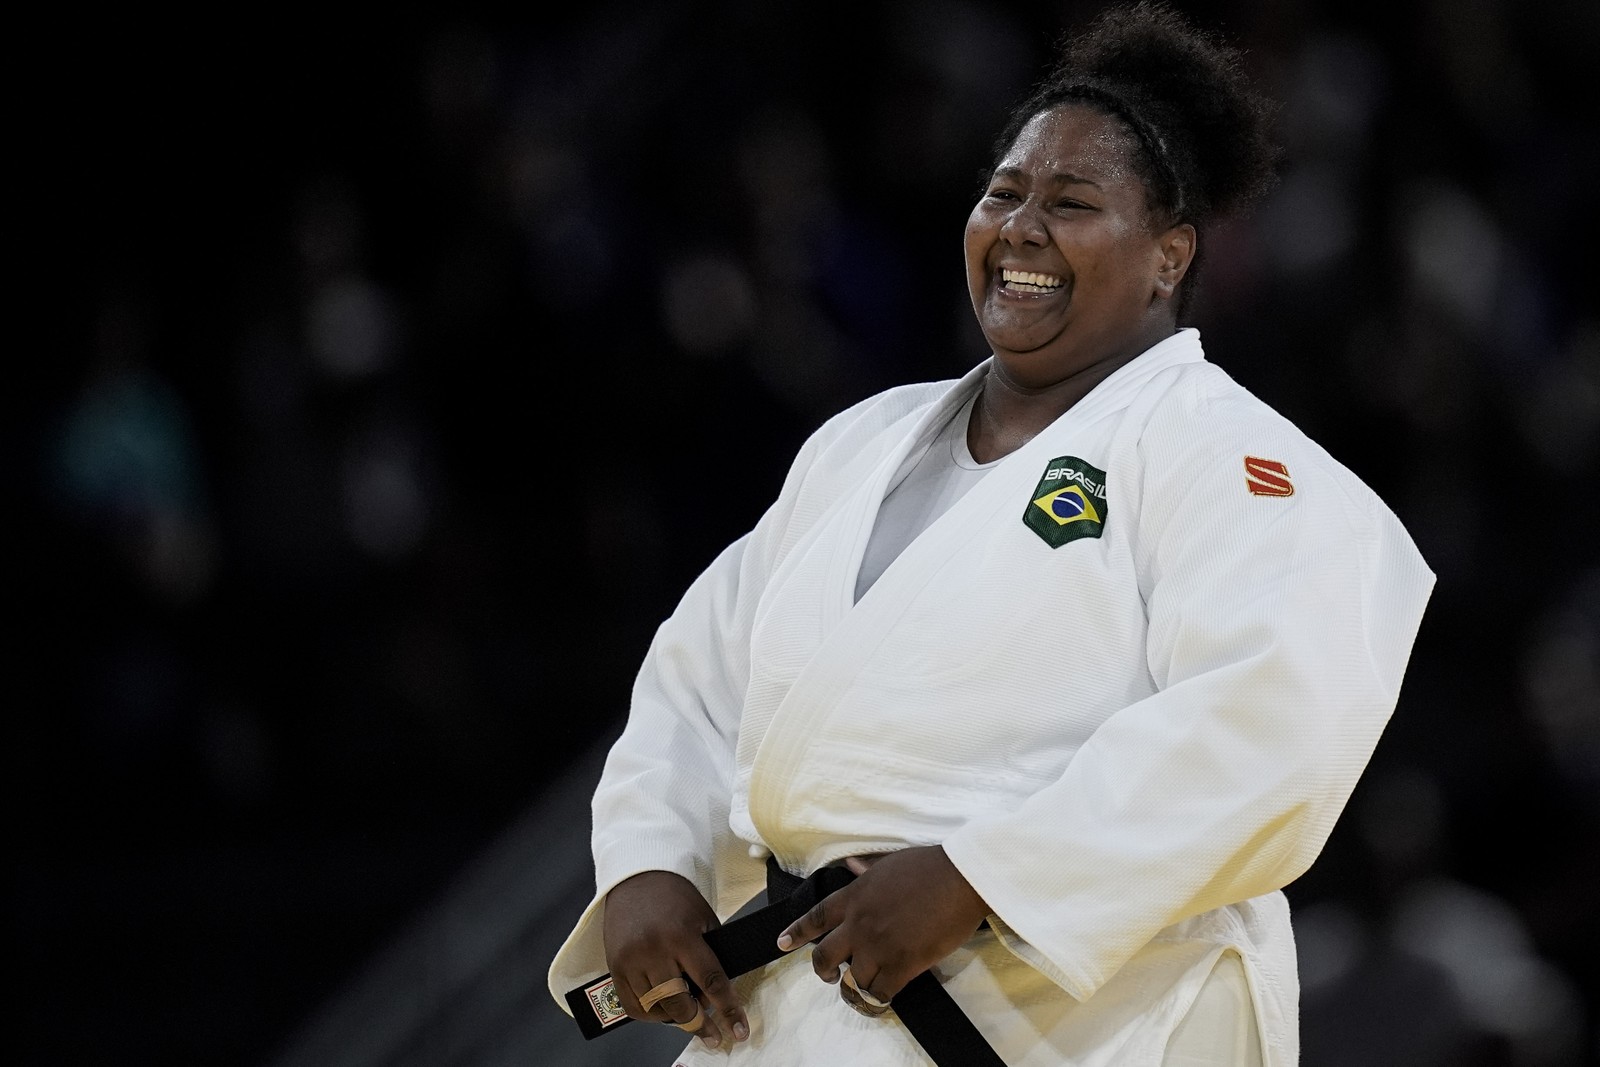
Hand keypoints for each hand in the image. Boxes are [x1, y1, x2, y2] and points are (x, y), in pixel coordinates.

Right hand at [602, 870, 746, 1047]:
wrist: (637, 877)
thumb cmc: (675, 897)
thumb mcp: (703, 919)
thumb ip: (711, 956)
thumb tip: (716, 995)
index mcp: (681, 935)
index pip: (710, 981)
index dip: (728, 1009)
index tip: (738, 1030)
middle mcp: (653, 950)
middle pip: (679, 1003)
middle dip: (700, 1023)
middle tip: (714, 1035)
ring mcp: (630, 960)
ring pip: (655, 1009)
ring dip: (675, 1019)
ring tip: (688, 1015)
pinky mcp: (614, 966)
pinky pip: (633, 1006)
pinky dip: (650, 1014)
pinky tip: (663, 1010)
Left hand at [774, 846, 990, 1014]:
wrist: (959, 879)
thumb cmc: (929, 866)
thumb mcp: (889, 862)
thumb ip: (866, 869)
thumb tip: (851, 865)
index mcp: (854, 896)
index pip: (816, 917)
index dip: (796, 932)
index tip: (781, 943)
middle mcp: (859, 924)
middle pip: (824, 957)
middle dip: (822, 971)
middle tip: (829, 976)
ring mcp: (878, 946)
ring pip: (851, 981)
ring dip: (854, 989)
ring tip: (861, 991)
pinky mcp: (902, 965)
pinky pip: (879, 994)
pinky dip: (876, 1002)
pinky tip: (878, 1002)